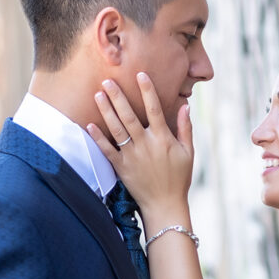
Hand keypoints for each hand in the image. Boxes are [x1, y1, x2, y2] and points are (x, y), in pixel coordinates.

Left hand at [88, 72, 193, 220]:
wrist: (165, 205)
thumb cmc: (179, 178)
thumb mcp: (189, 152)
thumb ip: (186, 128)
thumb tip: (185, 105)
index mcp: (163, 139)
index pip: (155, 109)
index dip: (147, 90)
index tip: (140, 74)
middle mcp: (146, 144)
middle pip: (129, 116)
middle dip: (118, 97)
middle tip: (108, 80)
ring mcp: (132, 156)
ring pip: (116, 129)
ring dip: (106, 111)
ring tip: (98, 95)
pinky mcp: (122, 167)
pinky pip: (107, 150)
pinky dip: (98, 138)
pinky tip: (89, 124)